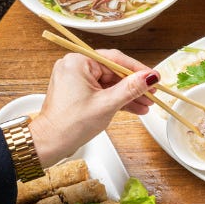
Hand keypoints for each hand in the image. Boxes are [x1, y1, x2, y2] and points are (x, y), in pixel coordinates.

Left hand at [29, 51, 159, 165]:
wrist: (50, 143)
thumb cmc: (70, 124)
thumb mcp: (107, 104)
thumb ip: (131, 88)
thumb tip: (150, 76)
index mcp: (78, 62)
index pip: (115, 59)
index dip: (137, 69)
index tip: (154, 77)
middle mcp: (75, 66)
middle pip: (114, 72)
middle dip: (134, 85)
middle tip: (153, 93)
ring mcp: (77, 79)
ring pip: (110, 83)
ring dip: (128, 94)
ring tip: (146, 104)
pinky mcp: (79, 91)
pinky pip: (103, 91)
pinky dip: (117, 99)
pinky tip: (135, 107)